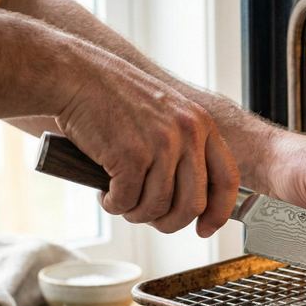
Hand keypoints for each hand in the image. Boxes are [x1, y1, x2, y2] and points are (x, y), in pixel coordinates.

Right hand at [55, 47, 238, 236]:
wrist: (77, 76)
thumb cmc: (117, 98)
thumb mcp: (168, 115)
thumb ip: (186, 149)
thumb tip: (193, 201)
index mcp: (202, 125)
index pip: (227, 180)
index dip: (218, 212)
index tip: (205, 229)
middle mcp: (188, 134)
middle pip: (193, 204)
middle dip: (170, 223)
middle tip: (151, 220)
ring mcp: (161, 145)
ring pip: (158, 207)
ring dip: (137, 214)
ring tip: (122, 202)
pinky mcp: (130, 156)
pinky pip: (128, 201)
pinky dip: (114, 205)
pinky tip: (106, 195)